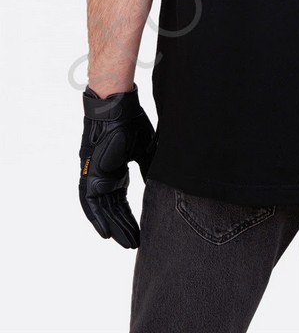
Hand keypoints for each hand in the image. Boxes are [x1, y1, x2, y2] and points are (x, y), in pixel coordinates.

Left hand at [78, 83, 156, 248]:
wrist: (118, 107)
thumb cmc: (131, 122)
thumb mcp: (144, 150)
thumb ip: (148, 170)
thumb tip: (157, 188)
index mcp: (117, 170)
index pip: (122, 201)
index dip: (131, 217)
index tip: (141, 233)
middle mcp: (104, 176)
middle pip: (113, 208)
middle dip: (124, 226)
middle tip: (135, 243)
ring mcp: (95, 175)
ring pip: (102, 209)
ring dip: (113, 226)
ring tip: (125, 242)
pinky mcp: (89, 173)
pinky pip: (90, 202)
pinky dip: (96, 217)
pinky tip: (104, 232)